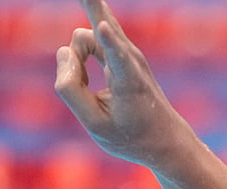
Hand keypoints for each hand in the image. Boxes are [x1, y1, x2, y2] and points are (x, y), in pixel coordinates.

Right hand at [54, 0, 192, 166]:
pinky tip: (82, 15)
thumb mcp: (95, 124)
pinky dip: (80, 56)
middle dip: (92, 4)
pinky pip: (90, 40)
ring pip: (85, 36)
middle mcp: (131, 60)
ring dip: (76, 63)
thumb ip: (71, 90)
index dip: (108, 42)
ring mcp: (127, 52)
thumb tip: (63, 51)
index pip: (118, 57)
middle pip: (102, 23)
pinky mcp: (120, 51)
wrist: (163, 138)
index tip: (103, 27)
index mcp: (130, 83)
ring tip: (87, 86)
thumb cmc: (130, 135)